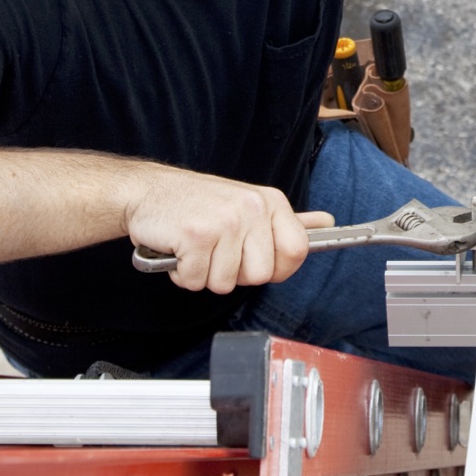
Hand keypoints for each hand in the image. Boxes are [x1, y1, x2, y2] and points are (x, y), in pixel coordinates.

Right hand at [125, 169, 334, 293]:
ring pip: (227, 283)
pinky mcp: (196, 236)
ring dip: (205, 274)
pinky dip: (183, 274)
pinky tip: (179, 250)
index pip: (297, 252)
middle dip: (234, 274)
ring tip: (196, 247)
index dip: (276, 268)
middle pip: (261, 275)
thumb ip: (287, 220)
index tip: (254, 260)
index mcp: (271, 202)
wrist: (147, 192)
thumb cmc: (199, 204)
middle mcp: (252, 208)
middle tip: (216, 250)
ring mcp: (225, 221)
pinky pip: (197, 281)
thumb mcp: (249, 204)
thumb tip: (327, 223)